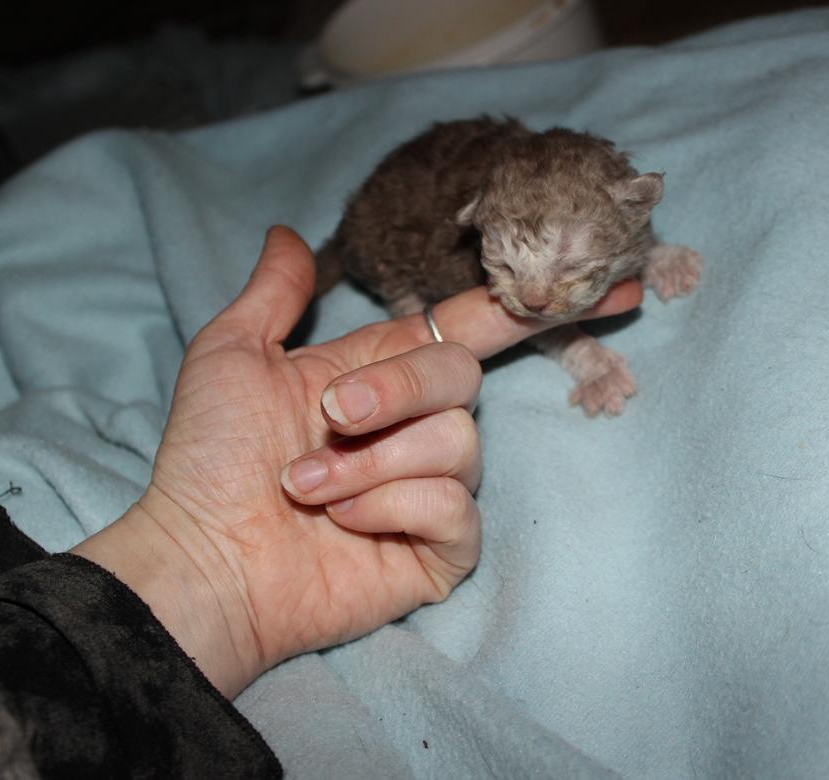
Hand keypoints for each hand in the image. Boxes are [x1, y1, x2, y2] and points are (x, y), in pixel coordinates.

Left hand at [74, 227, 642, 696]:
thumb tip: (287, 231)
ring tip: (310, 489)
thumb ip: (274, 293)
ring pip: (459, 442)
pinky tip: (346, 525)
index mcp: (381, 373)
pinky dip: (391, 508)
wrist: (204, 558)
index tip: (623, 281)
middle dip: (395, 391)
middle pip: (463, 375)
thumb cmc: (211, 460)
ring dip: (373, 462)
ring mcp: (432, 487)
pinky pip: (454, 507)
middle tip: (329, 419)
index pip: (476, 327)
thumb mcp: (233, 356)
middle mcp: (416, 425)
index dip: (535, 304)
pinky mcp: (440, 547)